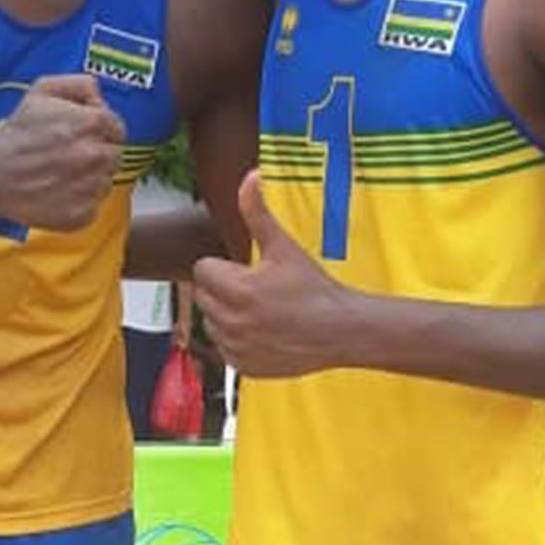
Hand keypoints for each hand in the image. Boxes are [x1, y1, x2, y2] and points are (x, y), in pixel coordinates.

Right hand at [0, 74, 124, 231]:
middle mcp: (96, 155)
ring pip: (104, 182)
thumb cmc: (16, 135)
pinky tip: (58, 191)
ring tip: (60, 174)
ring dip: (89, 178)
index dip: (102, 131)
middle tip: (69, 156)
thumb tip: (97, 93)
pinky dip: (79, 202)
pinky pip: (93, 207)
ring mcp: (91, 187)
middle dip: (96, 154)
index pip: (117, 129)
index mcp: (92, 124)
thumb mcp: (42, 92)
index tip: (86, 137)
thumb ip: (78, 84)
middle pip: (113, 156)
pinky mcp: (83, 214)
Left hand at [192, 170, 355, 378]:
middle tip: (256, 289)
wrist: (342, 331)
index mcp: (238, 290)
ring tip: (261, 311)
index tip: (247, 270)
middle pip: (204, 297)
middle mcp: (232, 322)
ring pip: (212, 323)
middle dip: (223, 289)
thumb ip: (258, 213)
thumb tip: (250, 177)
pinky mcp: (244, 368)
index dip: (224, 267)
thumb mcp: (285, 247)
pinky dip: (238, 341)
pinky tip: (264, 332)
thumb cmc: (315, 287)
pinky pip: (224, 349)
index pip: (203, 271)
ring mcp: (237, 348)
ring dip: (227, 315)